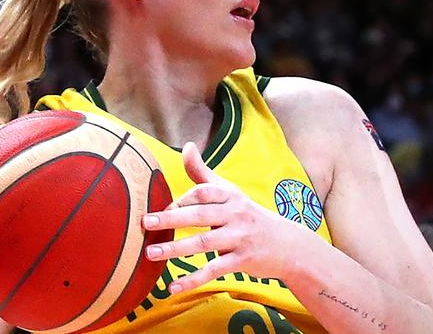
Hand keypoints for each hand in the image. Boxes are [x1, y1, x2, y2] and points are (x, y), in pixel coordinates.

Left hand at [142, 142, 291, 294]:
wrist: (286, 244)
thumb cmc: (247, 214)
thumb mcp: (229, 191)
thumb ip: (203, 172)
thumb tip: (187, 146)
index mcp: (230, 195)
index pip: (204, 193)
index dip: (181, 199)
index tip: (158, 208)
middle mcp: (236, 214)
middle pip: (201, 215)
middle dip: (172, 219)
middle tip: (146, 222)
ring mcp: (240, 238)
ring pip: (205, 243)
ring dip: (177, 249)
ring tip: (151, 253)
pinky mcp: (242, 261)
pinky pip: (214, 270)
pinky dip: (193, 279)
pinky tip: (173, 287)